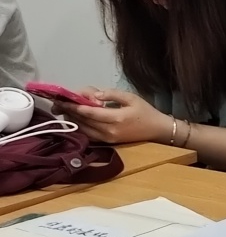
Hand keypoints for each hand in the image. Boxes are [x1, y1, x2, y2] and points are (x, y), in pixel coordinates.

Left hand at [55, 89, 171, 145]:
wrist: (157, 130)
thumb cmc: (145, 111)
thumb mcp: (131, 97)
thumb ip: (112, 94)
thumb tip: (94, 95)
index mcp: (116, 118)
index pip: (89, 112)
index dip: (74, 106)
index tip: (62, 100)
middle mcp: (109, 130)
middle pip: (83, 121)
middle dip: (69, 112)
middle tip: (58, 104)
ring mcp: (107, 138)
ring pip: (83, 129)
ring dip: (72, 120)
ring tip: (63, 111)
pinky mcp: (107, 142)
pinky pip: (88, 135)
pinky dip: (80, 127)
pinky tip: (75, 120)